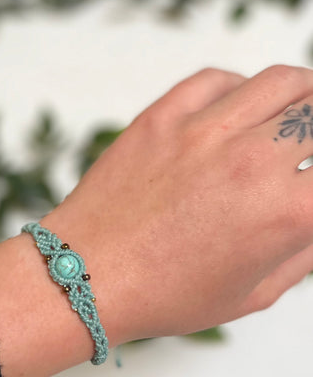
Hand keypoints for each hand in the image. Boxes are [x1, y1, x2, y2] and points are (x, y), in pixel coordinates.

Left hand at [40, 65, 312, 345]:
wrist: (85, 278)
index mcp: (284, 212)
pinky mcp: (163, 117)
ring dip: (305, 91)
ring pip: (282, 82)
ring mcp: (204, 132)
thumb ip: (302, 253)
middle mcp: (252, 162)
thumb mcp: (252, 294)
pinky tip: (242, 103)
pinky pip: (217, 79)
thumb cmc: (164, 296)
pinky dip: (242, 86)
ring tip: (303, 105)